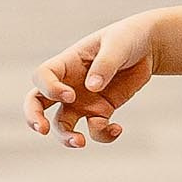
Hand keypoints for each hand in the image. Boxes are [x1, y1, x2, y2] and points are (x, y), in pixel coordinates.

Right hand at [25, 11, 160, 147]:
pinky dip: (102, 135)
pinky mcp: (100, 111)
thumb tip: (92, 87)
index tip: (70, 95)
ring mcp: (83, 100)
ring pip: (62, 124)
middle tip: (42, 130)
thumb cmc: (127, 39)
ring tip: (80, 142)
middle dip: (34, 117)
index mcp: (67, 63)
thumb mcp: (117, 45)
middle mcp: (69, 84)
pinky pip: (94, 129)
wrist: (147, 47)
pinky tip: (117, 129)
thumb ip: (105, 64)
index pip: (42, 77)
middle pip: (37, 102)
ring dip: (66, 137)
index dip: (49, 89)